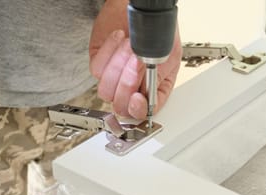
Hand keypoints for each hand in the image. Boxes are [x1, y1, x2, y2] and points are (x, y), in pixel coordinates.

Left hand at [89, 0, 181, 118]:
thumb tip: (148, 99)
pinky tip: (119, 39)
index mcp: (153, 90)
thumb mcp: (168, 58)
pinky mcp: (100, 63)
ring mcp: (114, 77)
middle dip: (128, 83)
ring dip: (118, 65)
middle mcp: (133, 87)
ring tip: (130, 47)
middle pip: (121, 105)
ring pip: (106, 89)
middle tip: (137, 63)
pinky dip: (108, 51)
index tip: (137, 98)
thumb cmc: (157, 28)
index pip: (143, 113)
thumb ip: (158, 81)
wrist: (136, 6)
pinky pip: (97, 69)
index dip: (138, 109)